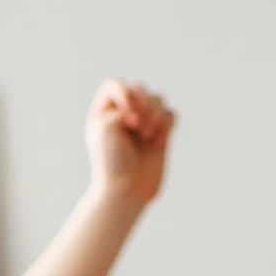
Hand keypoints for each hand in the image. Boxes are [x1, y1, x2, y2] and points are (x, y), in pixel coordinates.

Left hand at [86, 79, 176, 210]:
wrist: (127, 190)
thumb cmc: (111, 162)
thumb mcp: (106, 127)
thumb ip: (125, 105)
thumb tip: (151, 106)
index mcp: (104, 111)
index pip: (116, 85)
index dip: (125, 93)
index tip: (127, 114)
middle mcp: (124, 114)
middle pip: (140, 89)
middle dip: (142, 105)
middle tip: (137, 128)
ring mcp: (143, 123)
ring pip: (158, 100)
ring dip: (155, 115)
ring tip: (147, 136)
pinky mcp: (160, 133)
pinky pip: (171, 114)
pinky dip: (166, 125)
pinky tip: (158, 142)